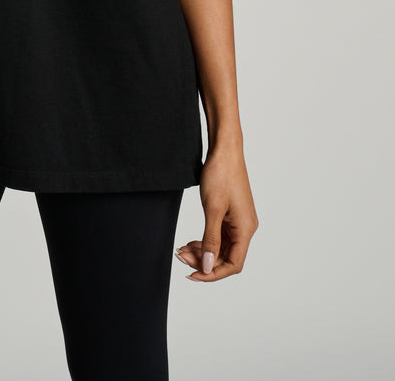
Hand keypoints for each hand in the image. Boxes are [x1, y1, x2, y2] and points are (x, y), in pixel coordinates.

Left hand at [175, 141, 258, 281]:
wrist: (224, 150)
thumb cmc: (221, 174)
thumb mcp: (213, 209)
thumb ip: (210, 239)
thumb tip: (208, 266)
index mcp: (245, 229)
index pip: (233, 264)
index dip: (213, 273)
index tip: (192, 274)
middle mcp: (245, 228)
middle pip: (225, 257)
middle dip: (203, 261)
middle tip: (180, 257)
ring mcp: (238, 222)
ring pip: (220, 247)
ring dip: (202, 251)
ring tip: (181, 250)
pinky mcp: (231, 215)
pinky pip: (219, 236)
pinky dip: (204, 241)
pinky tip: (190, 241)